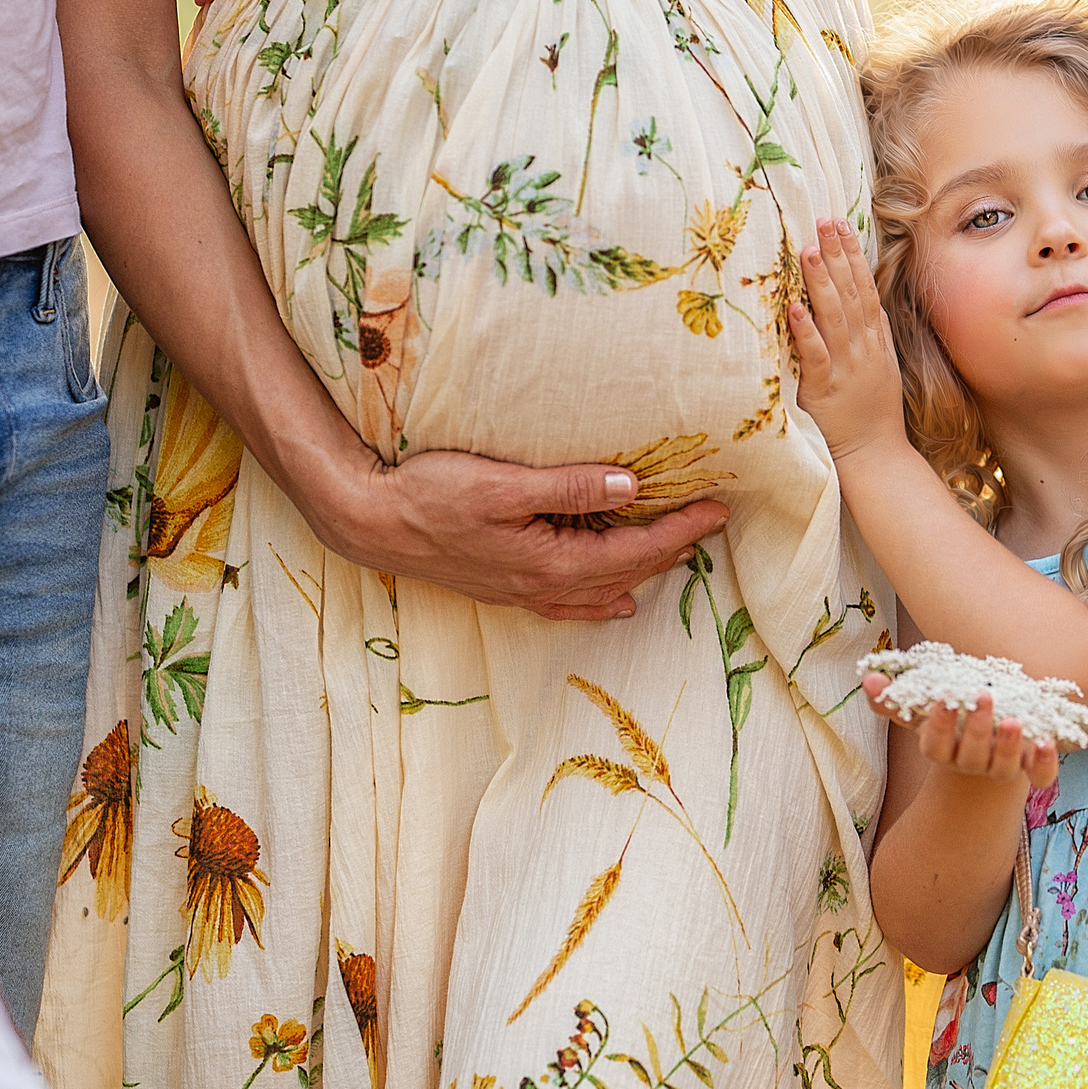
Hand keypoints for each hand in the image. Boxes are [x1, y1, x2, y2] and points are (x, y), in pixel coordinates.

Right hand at [309, 449, 728, 622]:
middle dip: (673, 548)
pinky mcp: (506, 587)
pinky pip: (570, 603)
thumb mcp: (501, 485)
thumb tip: (629, 488)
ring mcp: (523, 592)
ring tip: (679, 551)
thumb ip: (567, 487)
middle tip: (713, 521)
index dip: (679, 530)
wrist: (371, 523)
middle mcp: (543, 587)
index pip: (634, 551)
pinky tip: (617, 600)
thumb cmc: (429, 497)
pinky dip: (602, 599)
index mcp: (550, 563)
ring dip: (644, 571)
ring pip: (601, 589)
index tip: (717, 508)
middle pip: (626, 572)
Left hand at [791, 217, 909, 463]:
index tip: (840, 222)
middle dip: (837, 254)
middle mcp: (863, 347)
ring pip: (834, 317)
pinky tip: (794, 308)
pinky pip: (816, 356)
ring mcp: (847, 366)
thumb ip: (872, 332)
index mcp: (874, 338)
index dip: (853, 254)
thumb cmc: (873, 410)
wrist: (878, 454)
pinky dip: (806, 331)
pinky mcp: (826, 389)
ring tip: (807, 250)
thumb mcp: (881, 364)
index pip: (864, 287)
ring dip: (821, 282)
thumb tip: (865, 299)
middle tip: (824, 220)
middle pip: (851, 293)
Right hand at [864, 674, 1061, 790]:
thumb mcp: (926, 708)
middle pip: (971, 757)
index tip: (944, 701)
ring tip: (1015, 720)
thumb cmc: (954, 719)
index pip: (936, 747)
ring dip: (1009, 746)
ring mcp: (1001, 768)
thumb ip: (898, 699)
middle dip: (977, 729)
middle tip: (984, 696)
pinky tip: (1049, 742)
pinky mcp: (1030, 769)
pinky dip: (1045, 763)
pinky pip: (1040, 776)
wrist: (991, 741)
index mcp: (944, 750)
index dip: (940, 727)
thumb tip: (868, 679)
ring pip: (1004, 769)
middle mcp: (971, 763)